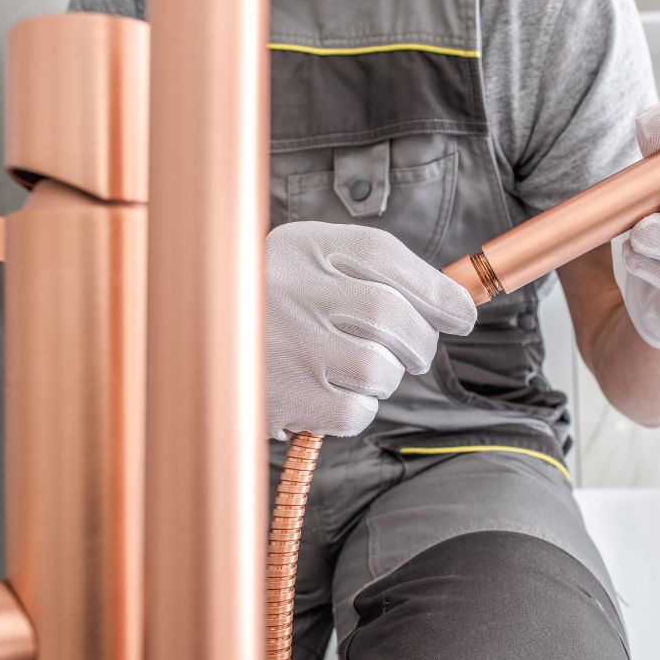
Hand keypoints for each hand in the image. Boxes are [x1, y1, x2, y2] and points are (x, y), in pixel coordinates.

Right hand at [266, 221, 476, 439]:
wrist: (198, 349)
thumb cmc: (274, 308)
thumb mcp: (310, 267)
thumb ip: (374, 274)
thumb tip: (455, 305)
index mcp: (300, 247)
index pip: (383, 255)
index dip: (434, 287)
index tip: (461, 313)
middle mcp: (287, 288)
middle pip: (390, 314)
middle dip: (420, 340)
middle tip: (415, 351)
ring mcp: (281, 345)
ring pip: (378, 368)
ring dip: (386, 377)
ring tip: (357, 371)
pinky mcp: (280, 398)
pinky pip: (355, 411)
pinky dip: (359, 409)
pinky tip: (332, 395)